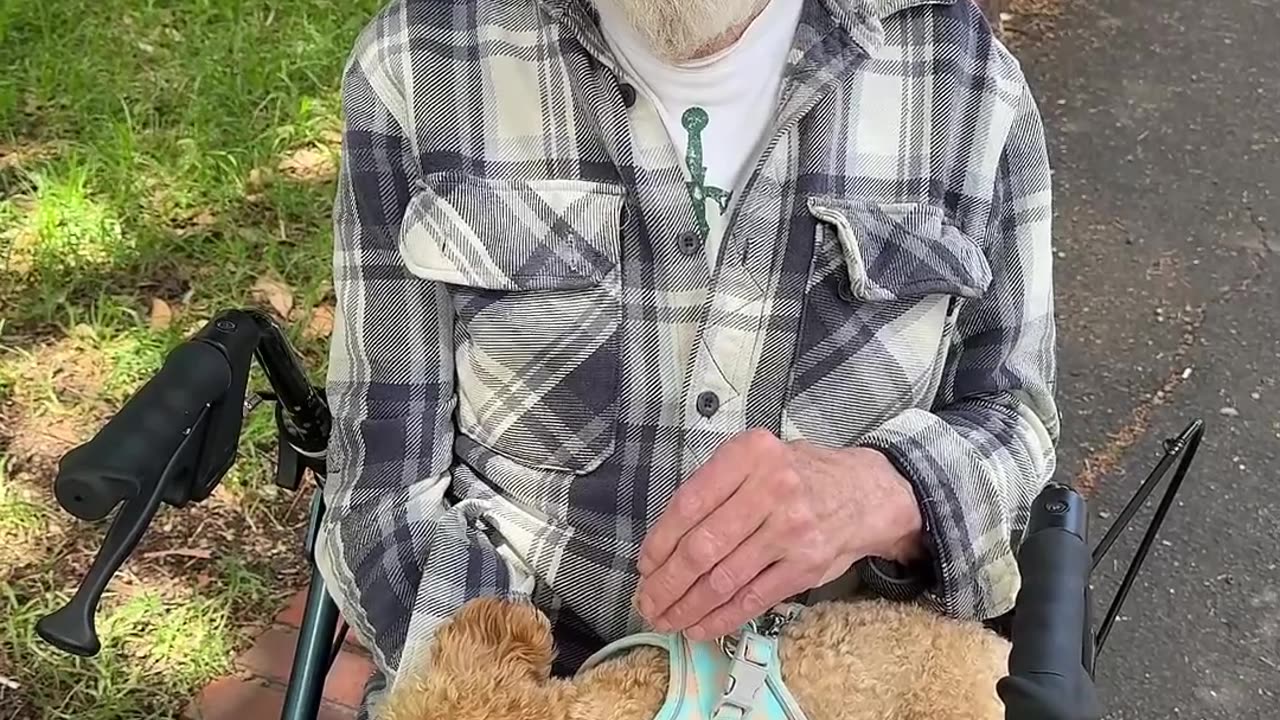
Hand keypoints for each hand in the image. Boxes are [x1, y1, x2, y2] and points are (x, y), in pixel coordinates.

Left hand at [633, 429, 923, 639]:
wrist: (864, 493)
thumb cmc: (797, 476)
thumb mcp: (756, 458)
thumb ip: (715, 486)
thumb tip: (663, 543)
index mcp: (750, 455)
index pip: (690, 504)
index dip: (659, 541)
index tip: (644, 565)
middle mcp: (772, 489)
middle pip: (703, 547)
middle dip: (667, 582)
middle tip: (646, 601)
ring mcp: (791, 530)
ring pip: (723, 578)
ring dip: (687, 606)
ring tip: (665, 618)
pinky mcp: (805, 566)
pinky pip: (752, 598)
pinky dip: (720, 618)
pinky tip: (698, 626)